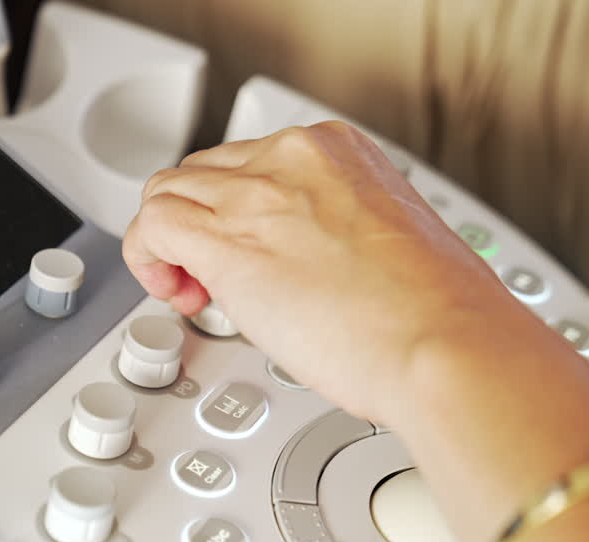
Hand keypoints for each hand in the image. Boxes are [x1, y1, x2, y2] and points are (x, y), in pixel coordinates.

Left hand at [123, 121, 522, 425]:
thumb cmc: (436, 315)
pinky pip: (151, 226)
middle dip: (202, 226)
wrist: (440, 342)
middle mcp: (293, 158)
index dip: (241, 213)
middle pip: (206, 175)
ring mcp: (256, 194)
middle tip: (216, 280)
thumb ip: (344, 238)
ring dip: (168, 244)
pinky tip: (177, 294)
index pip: (256, 165)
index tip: (254, 251)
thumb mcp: (394, 245)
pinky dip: (148, 258)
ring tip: (193, 291)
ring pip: (168, 192)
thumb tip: (315, 268)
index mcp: (341, 153)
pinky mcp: (224, 241)